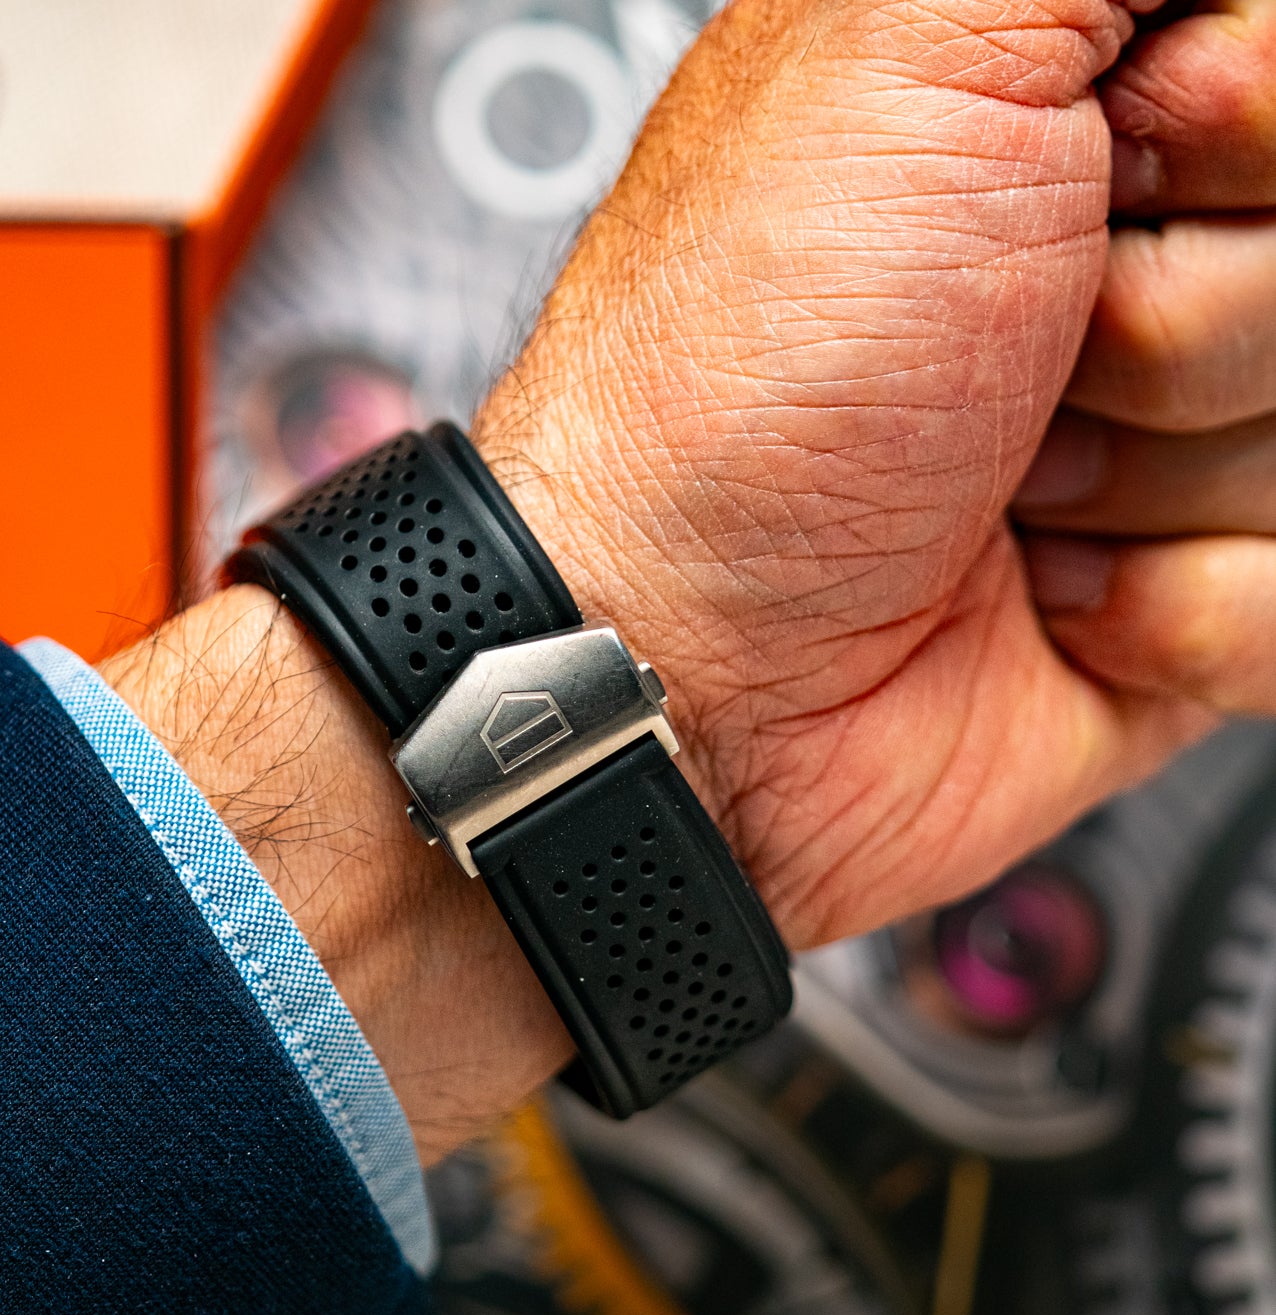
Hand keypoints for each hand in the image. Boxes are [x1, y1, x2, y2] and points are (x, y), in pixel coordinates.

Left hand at [108, 0, 1222, 1158]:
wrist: (681, 664)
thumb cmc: (735, 383)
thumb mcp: (897, 48)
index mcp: (1076, 100)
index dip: (1237, 114)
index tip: (1115, 154)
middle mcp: (1131, 265)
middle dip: (1185, 307)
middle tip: (1018, 344)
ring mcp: (1168, 442)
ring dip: (1162, 467)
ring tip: (1000, 479)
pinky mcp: (1192, 597)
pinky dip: (1178, 607)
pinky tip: (1041, 592)